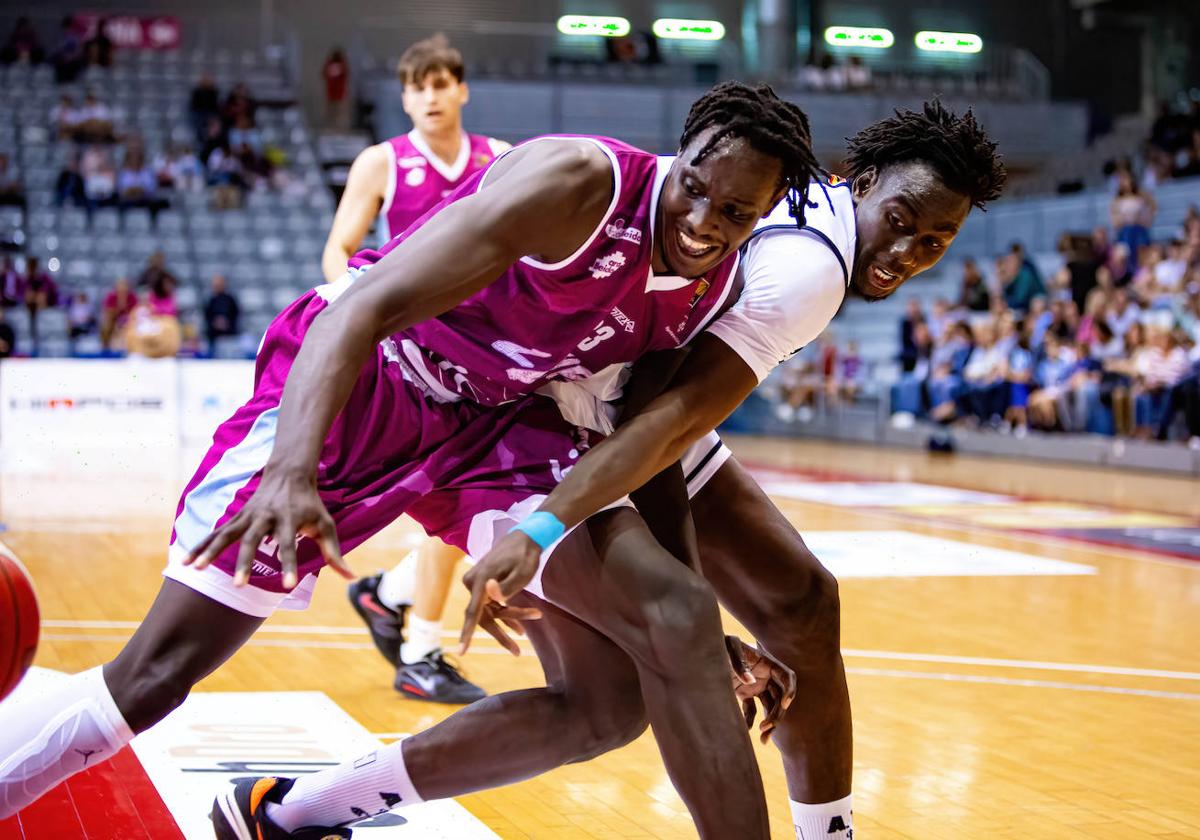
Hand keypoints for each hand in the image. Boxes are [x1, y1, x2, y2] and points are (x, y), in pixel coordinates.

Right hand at [183, 469, 351, 588]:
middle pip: (252, 541)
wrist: (289, 473)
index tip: (288, 586)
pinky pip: (216, 533)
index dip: (289, 565)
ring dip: (211, 551)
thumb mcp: (325, 524)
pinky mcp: (237, 517)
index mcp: (289, 520)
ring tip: (195, 569)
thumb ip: (334, 552)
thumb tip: (350, 577)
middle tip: (239, 586)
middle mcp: (265, 517)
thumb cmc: (310, 504)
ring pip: (226, 534)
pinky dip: (201, 545)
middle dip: (245, 563)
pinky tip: (186, 561)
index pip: (289, 546)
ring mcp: (248, 516)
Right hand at [459, 530, 542, 654]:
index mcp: (480, 580)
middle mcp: (473, 583)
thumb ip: (507, 587)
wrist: (525, 538)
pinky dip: (506, 614)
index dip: (467, 634)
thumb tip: (491, 594)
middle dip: (502, 632)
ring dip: (509, 620)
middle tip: (518, 652)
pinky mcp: (482, 586)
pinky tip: (519, 628)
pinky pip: (492, 606)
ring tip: (525, 632)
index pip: (472, 613)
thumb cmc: (525, 555)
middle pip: (484, 616)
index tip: (461, 651)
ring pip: (490, 612)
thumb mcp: (523, 573)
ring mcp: (476, 585)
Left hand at [725, 635, 796, 744]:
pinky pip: (751, 709)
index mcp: (766, 662)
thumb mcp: (729, 647)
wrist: (704, 649)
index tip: (785, 704)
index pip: (787, 676)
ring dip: (769, 723)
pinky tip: (746, 729)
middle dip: (777, 714)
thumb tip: (750, 682)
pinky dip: (750, 720)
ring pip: (769, 706)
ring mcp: (756, 685)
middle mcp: (765, 675)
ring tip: (763, 740)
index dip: (790, 690)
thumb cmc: (720, 643)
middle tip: (767, 728)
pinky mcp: (744, 693)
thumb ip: (739, 662)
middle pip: (780, 697)